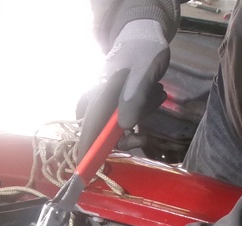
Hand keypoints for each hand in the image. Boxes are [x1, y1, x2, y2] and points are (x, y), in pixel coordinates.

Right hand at [77, 19, 169, 158]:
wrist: (146, 35)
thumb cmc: (143, 50)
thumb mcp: (144, 71)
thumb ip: (134, 96)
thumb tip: (125, 126)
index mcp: (100, 95)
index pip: (89, 129)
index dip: (86, 152)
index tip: (85, 173)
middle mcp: (100, 102)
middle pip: (104, 134)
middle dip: (125, 138)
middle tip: (143, 136)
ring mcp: (109, 103)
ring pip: (119, 128)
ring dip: (139, 119)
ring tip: (156, 96)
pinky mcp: (120, 103)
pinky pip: (128, 119)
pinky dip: (142, 113)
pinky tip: (155, 96)